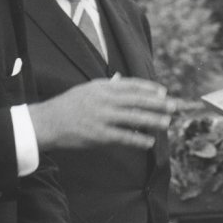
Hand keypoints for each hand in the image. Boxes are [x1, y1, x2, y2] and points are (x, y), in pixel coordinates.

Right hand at [30, 75, 171, 150]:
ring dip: (153, 120)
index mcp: (102, 87)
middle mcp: (104, 100)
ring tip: (167, 122)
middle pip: (137, 100)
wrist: (48, 122)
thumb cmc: (69, 105)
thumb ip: (107, 86)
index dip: (149, 88)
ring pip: (133, 118)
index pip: (131, 85)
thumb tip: (122, 80)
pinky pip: (123, 137)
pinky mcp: (99, 135)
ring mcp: (102, 117)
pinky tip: (149, 142)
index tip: (163, 91)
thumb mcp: (88, 89)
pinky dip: (138, 139)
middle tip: (174, 105)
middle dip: (158, 103)